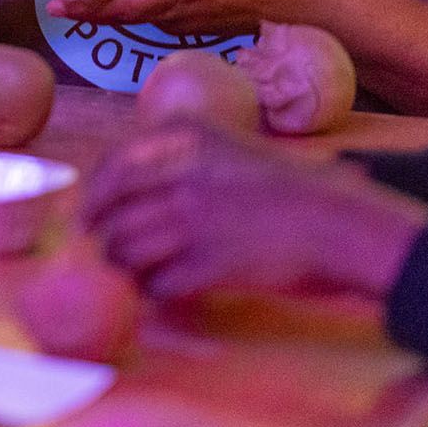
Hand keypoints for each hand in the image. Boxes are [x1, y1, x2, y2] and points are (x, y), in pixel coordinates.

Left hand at [81, 119, 425, 299]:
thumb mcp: (231, 148)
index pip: (112, 165)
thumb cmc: (289, 188)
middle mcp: (181, 172)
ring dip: (125, 267)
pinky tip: (166, 289)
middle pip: (111, 211)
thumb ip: (179, 157)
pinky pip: (158, 282)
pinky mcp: (207, 262)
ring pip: (126, 249)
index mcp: (185, 136)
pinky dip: (154, 290)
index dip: (93, 195)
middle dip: (103, 236)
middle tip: (105, 252)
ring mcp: (192, 217)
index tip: (88, 214)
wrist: (338, 222)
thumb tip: (123, 183)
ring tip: (137, 273)